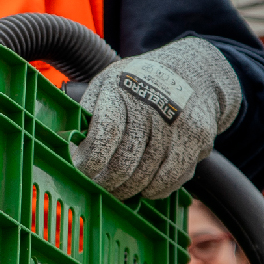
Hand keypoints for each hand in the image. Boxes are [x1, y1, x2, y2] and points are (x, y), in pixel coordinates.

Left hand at [70, 37, 240, 199]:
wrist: (194, 72)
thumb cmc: (139, 83)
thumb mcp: (108, 82)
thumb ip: (89, 111)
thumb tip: (66, 145)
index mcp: (121, 89)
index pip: (106, 132)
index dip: (93, 159)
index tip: (84, 172)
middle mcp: (151, 105)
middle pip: (126, 161)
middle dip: (107, 183)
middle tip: (100, 188)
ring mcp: (177, 123)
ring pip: (148, 176)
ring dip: (130, 190)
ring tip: (120, 190)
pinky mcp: (197, 138)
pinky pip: (172, 178)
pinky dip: (156, 190)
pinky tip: (146, 187)